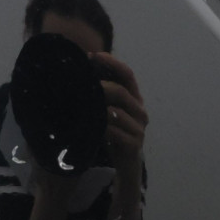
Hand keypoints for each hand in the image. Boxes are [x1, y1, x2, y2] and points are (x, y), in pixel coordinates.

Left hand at [92, 51, 146, 174]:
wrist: (127, 165)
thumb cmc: (115, 134)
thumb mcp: (108, 112)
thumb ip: (101, 95)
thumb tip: (80, 74)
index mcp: (134, 99)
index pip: (127, 75)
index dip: (112, 63)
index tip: (93, 55)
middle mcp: (140, 111)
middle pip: (123, 91)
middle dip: (101, 84)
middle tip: (81, 81)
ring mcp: (139, 128)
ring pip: (118, 112)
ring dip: (98, 107)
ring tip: (81, 103)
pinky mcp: (134, 144)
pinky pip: (117, 133)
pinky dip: (103, 129)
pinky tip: (91, 127)